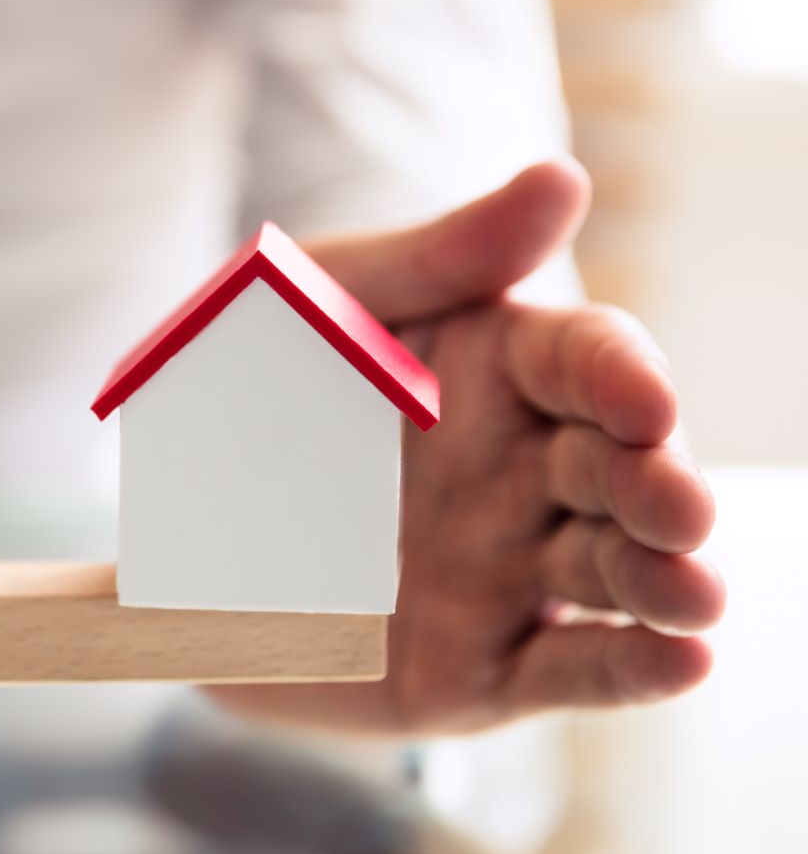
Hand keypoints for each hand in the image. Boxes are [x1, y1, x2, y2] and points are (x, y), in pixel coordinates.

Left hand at [210, 161, 723, 733]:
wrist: (161, 529)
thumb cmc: (251, 389)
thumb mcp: (322, 306)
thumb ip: (439, 257)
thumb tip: (565, 180)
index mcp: (500, 372)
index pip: (589, 362)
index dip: (624, 380)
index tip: (643, 400)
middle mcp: (524, 473)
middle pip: (619, 472)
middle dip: (660, 488)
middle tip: (678, 506)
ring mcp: (508, 573)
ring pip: (610, 575)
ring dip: (662, 582)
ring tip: (692, 594)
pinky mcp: (476, 670)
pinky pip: (563, 673)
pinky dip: (629, 672)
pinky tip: (681, 662)